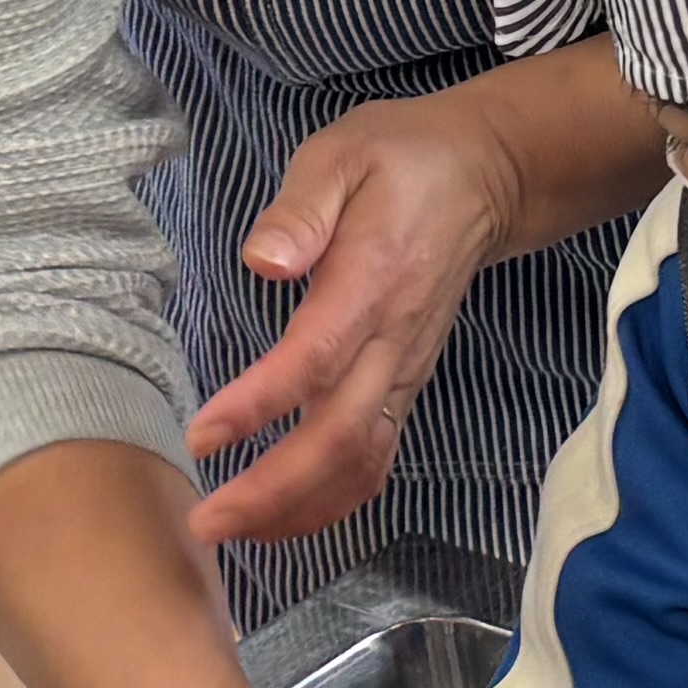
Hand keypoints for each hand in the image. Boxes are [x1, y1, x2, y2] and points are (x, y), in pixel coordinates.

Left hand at [185, 89, 534, 551]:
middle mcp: (395, 340)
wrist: (482, 178)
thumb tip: (264, 261)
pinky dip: (331, 501)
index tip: (204, 436)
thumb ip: (302, 209)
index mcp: (373, 279)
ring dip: (299, 510)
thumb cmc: (400, 160)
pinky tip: (282, 519)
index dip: (260, 406)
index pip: (316, 358)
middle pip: (341, 437)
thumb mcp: (341, 154)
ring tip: (233, 533)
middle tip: (206, 521)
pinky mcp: (406, 386)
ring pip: (362, 463)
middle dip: (273, 490)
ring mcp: (406, 370)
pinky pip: (375, 460)